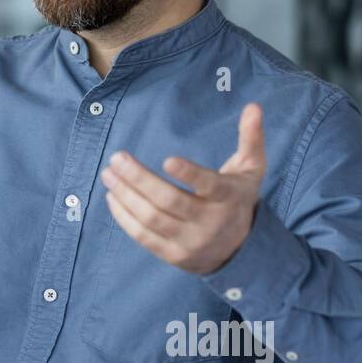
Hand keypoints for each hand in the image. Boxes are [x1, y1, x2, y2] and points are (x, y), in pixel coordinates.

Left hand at [100, 102, 265, 275]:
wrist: (238, 249)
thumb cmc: (238, 198)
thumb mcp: (251, 169)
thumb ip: (251, 138)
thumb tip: (253, 106)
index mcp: (229, 197)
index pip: (209, 185)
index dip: (189, 174)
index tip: (167, 160)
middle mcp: (210, 222)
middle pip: (169, 200)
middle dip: (139, 178)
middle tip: (116, 158)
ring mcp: (191, 242)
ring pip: (152, 219)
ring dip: (126, 195)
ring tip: (108, 175)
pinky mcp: (174, 256)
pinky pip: (144, 237)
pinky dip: (125, 217)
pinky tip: (112, 197)